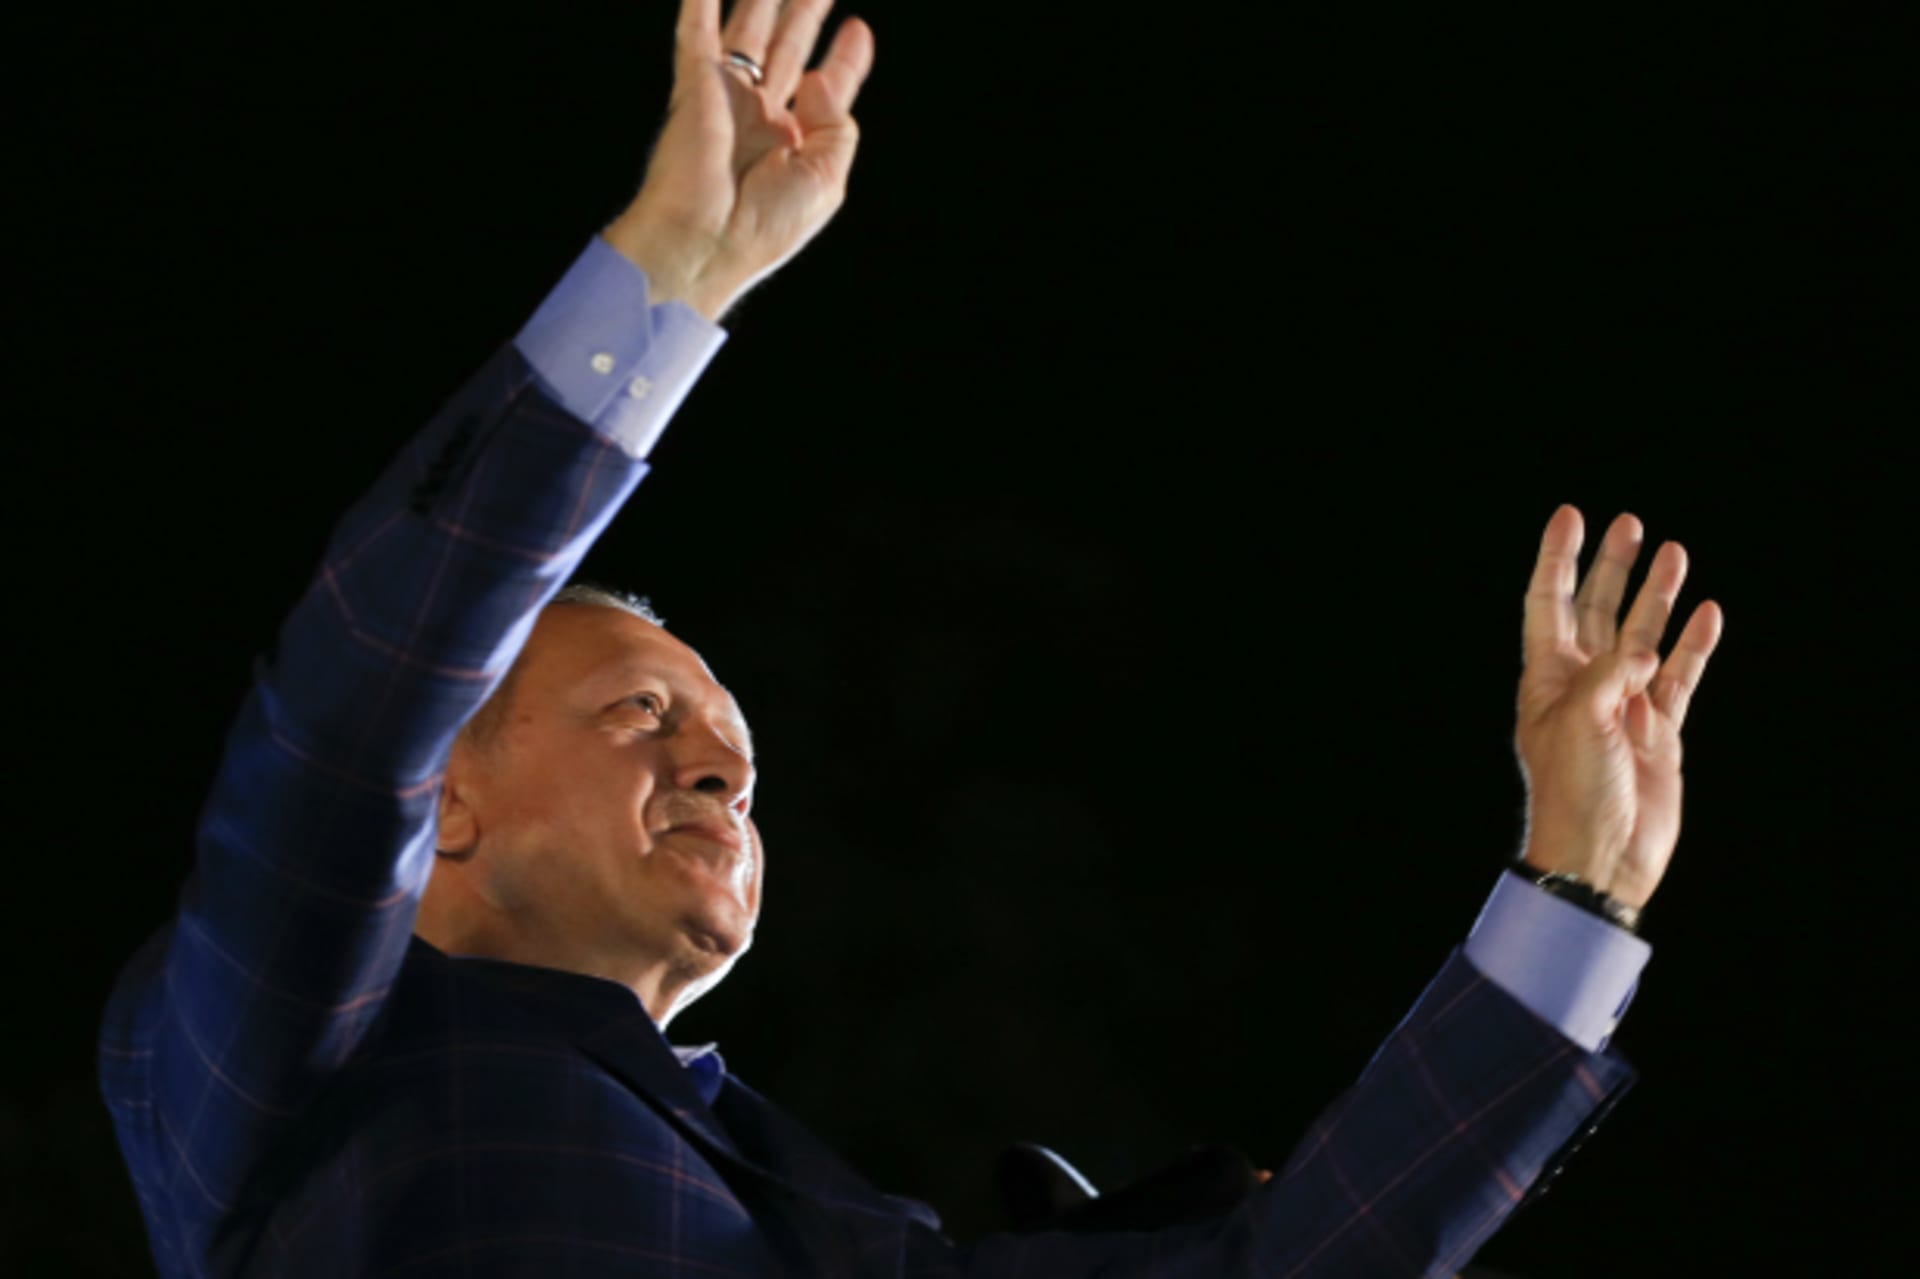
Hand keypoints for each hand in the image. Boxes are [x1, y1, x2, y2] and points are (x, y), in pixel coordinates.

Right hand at [604, 0, 874, 319]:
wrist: (707, 242)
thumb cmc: (765, 226)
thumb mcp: (826, 180)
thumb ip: (836, 124)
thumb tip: (818, 75)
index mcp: (794, 145)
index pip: (824, 89)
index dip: (843, 59)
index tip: (857, 29)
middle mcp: (760, 117)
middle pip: (787, 48)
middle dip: (804, 12)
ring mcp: (727, 99)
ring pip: (749, 32)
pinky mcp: (695, 88)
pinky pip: (698, 33)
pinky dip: (700, 5)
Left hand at [1515, 506, 1723, 908]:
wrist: (1602, 856)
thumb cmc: (1573, 792)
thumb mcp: (1577, 721)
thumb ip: (1608, 675)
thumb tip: (1643, 654)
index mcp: (1548, 678)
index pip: (1550, 602)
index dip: (1558, 559)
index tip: (1570, 515)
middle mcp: (1584, 684)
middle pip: (1598, 610)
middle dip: (1611, 567)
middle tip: (1628, 523)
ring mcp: (1624, 706)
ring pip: (1643, 636)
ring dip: (1657, 596)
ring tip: (1673, 552)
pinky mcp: (1659, 731)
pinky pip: (1680, 677)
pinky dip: (1693, 645)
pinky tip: (1708, 615)